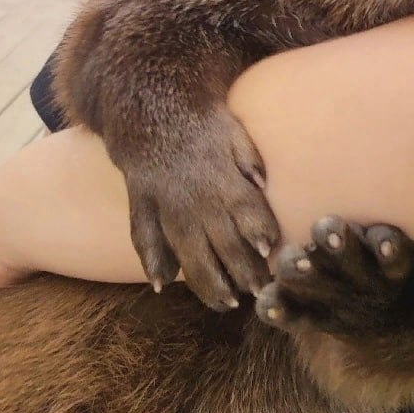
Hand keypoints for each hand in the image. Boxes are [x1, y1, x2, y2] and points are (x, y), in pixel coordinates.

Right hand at [119, 110, 280, 311]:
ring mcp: (166, 204)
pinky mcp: (141, 205)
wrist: (149, 107)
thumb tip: (262, 183)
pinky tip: (162, 284)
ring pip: (187, 250)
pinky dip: (151, 260)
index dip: (260, 233)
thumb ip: (250, 160)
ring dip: (207, 280)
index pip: (247, 212)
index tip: (272, 256)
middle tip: (262, 295)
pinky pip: (143, 236)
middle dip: (243, 272)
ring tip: (226, 304)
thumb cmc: (206, 126)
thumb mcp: (234, 134)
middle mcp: (195, 197)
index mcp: (223, 180)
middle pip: (222, 242)